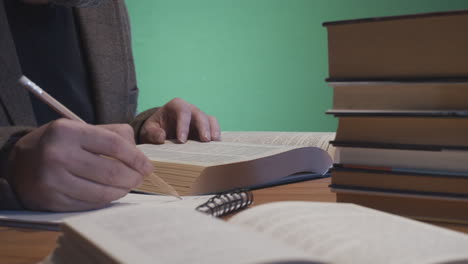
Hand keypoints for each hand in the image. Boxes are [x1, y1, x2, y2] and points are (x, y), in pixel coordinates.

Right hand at [5, 119, 153, 211]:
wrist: (20, 163)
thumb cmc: (59, 143)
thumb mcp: (80, 128)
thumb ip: (113, 134)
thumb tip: (140, 155)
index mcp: (68, 132)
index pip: (115, 145)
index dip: (137, 158)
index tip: (148, 166)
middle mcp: (58, 155)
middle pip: (112, 172)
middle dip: (133, 177)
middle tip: (140, 178)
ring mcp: (53, 181)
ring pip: (103, 193)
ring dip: (122, 191)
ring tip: (127, 186)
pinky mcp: (52, 201)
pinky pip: (90, 205)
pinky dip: (105, 200)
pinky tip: (109, 193)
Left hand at [139, 97, 220, 143]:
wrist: (161, 131)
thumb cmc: (156, 128)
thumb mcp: (148, 130)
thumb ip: (152, 133)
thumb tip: (161, 137)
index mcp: (176, 105)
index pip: (182, 111)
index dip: (183, 125)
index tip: (181, 140)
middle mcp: (190, 109)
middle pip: (199, 114)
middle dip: (203, 127)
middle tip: (205, 140)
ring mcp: (199, 118)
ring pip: (210, 120)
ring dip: (213, 130)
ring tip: (214, 142)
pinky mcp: (205, 127)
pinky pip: (214, 128)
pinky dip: (216, 135)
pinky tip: (216, 144)